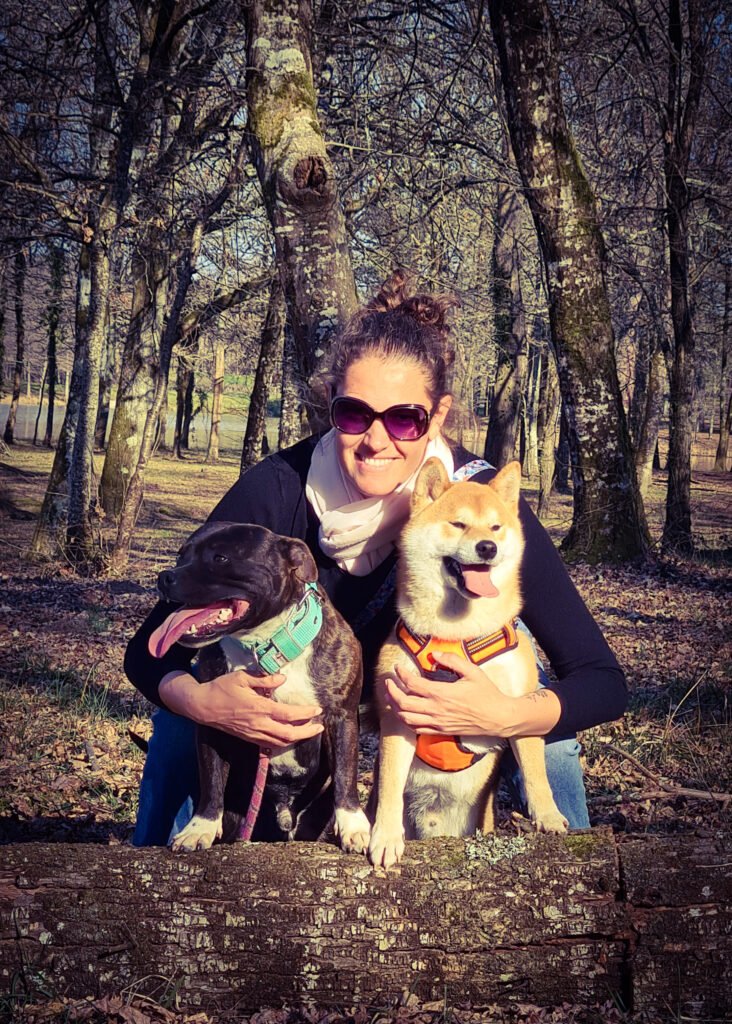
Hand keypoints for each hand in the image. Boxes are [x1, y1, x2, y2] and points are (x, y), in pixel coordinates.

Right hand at [159, 669, 323, 748]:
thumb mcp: (242, 677)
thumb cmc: (221, 688)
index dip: (306, 714)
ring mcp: (253, 734)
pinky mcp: (247, 738)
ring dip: (297, 739)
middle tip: (320, 726)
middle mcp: (259, 724)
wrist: (202, 706)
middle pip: (289, 734)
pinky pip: (269, 745)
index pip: (289, 715)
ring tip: (308, 731)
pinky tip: (288, 737)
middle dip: (308, 732)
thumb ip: (264, 679)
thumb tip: (283, 678)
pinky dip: (282, 742)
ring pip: (280, 742)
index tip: (318, 709)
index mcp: (260, 708)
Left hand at [384, 651, 514, 737]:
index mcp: (442, 693)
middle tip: (388, 682)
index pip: (412, 684)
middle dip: (391, 691)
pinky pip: (416, 729)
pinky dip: (406, 721)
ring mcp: (437, 723)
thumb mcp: (472, 671)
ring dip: (395, 707)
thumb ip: (452, 660)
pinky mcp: (441, 731)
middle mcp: (436, 710)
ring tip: (391, 697)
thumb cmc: (487, 693)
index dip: (401, 675)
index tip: (398, 668)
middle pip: (403, 703)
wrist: (498, 718)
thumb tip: (434, 654)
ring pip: (406, 718)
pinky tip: (403, 713)